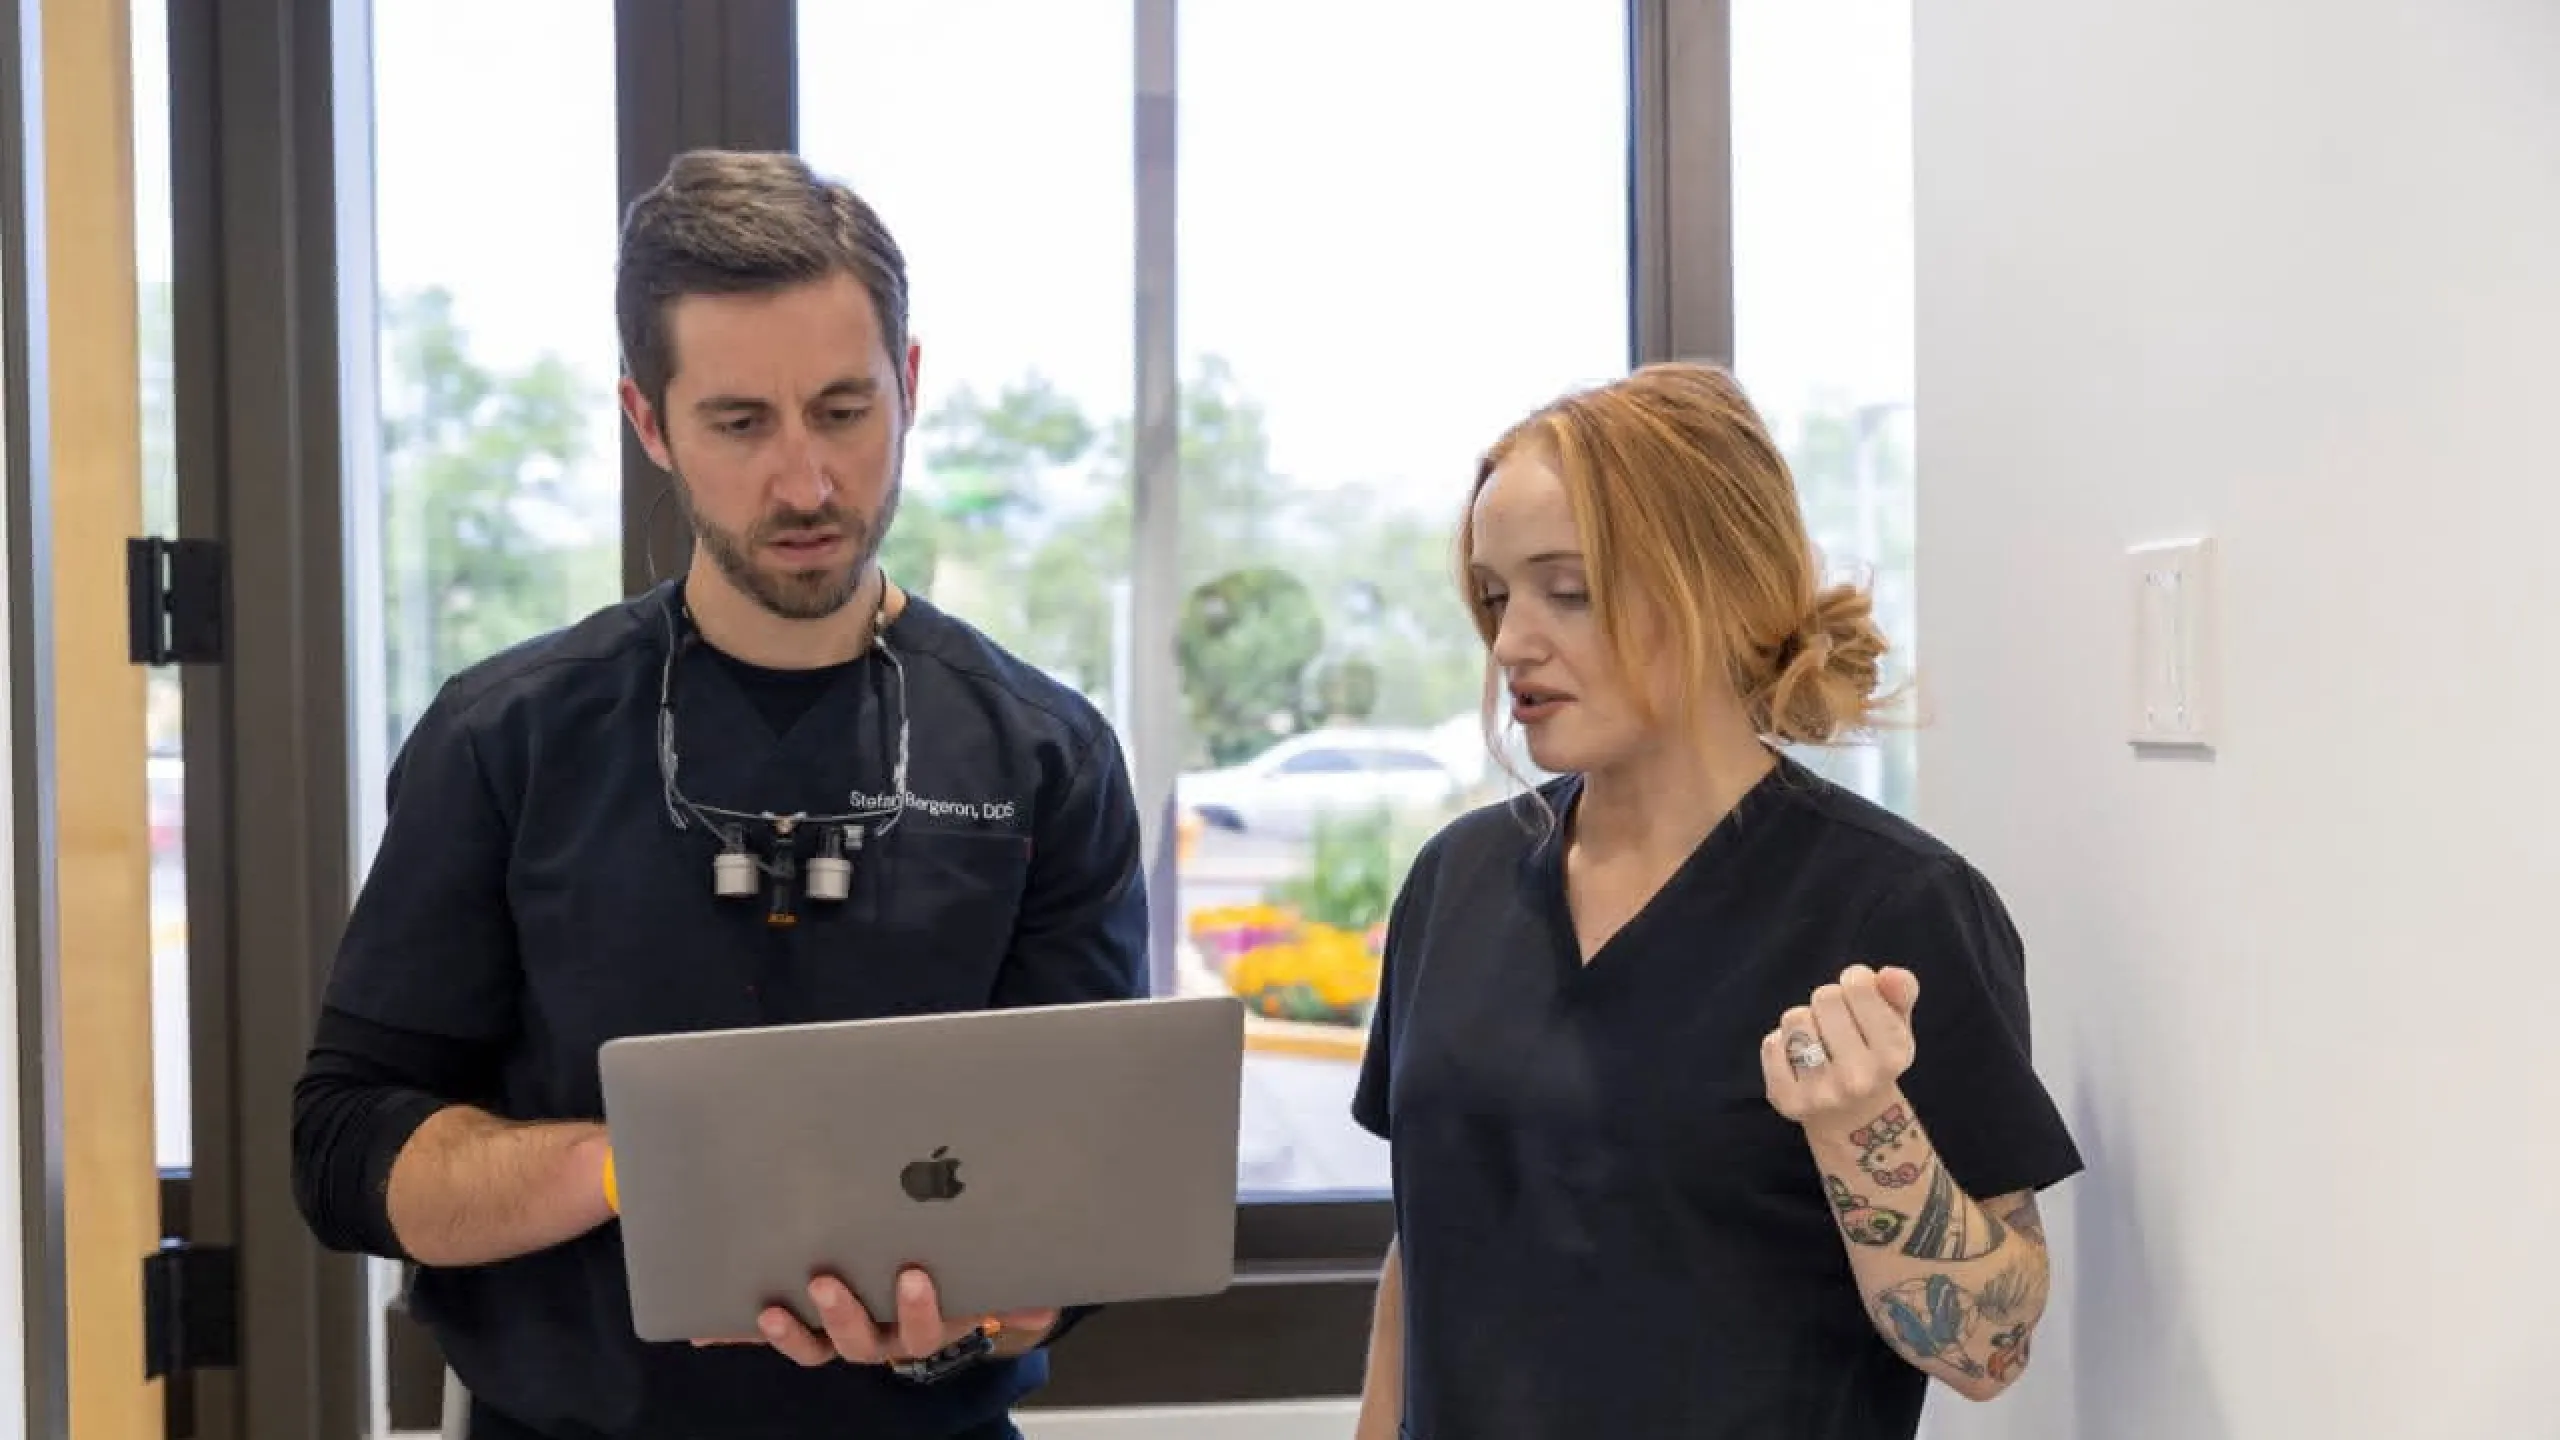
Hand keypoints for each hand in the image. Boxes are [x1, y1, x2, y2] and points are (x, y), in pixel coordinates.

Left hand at [693, 1267, 1057, 1367]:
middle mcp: (882, 1338)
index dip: (918, 1307)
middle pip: (863, 1341)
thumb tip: (1039, 1301)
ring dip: (792, 1331)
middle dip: (845, 1313)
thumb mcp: (989, 1282)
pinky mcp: (805, 1328)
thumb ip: (1014, 1294)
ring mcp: (841, 1336)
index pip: (925, 1326)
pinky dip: (736, 1332)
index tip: (913, 1275)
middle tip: (827, 1282)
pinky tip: (706, 1327)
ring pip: (816, 1346)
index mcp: (926, 1323)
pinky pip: (773, 1335)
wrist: (934, 1289)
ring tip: (771, 1309)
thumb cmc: (960, 1276)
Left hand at [1760, 964, 1920, 1135]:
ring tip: (1820, 1042)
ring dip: (1804, 1022)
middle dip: (1829, 1002)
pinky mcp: (1787, 1100)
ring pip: (1794, 1018)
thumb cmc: (1874, 1054)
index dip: (1855, 982)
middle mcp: (1858, 1079)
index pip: (1858, 984)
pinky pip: (1771, 1043)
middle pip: (1824, 997)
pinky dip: (1781, 1044)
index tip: (1858, 998)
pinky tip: (1800, 1061)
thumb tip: (1887, 975)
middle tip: (1838, 1026)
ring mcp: (1820, 1093)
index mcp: (1892, 1054)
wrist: (1853, 1117)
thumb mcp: (1897, 1022)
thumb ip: (1900, 990)